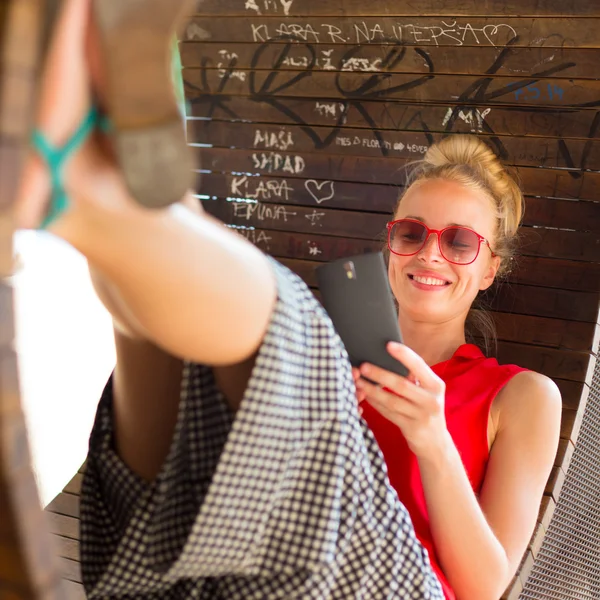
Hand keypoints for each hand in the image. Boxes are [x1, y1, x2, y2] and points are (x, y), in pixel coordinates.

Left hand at [355, 342, 447, 459]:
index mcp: (436, 385)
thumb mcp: (428, 391)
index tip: (388, 345)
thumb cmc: (426, 408)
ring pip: (391, 400)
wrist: (436, 443)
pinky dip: (375, 403)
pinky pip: (388, 413)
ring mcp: (421, 416)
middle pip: (401, 384)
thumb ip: (415, 376)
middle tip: (362, 366)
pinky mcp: (411, 428)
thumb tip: (390, 355)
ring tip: (358, 380)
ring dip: (372, 390)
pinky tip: (364, 395)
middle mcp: (431, 400)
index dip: (404, 355)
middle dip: (379, 374)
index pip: (419, 366)